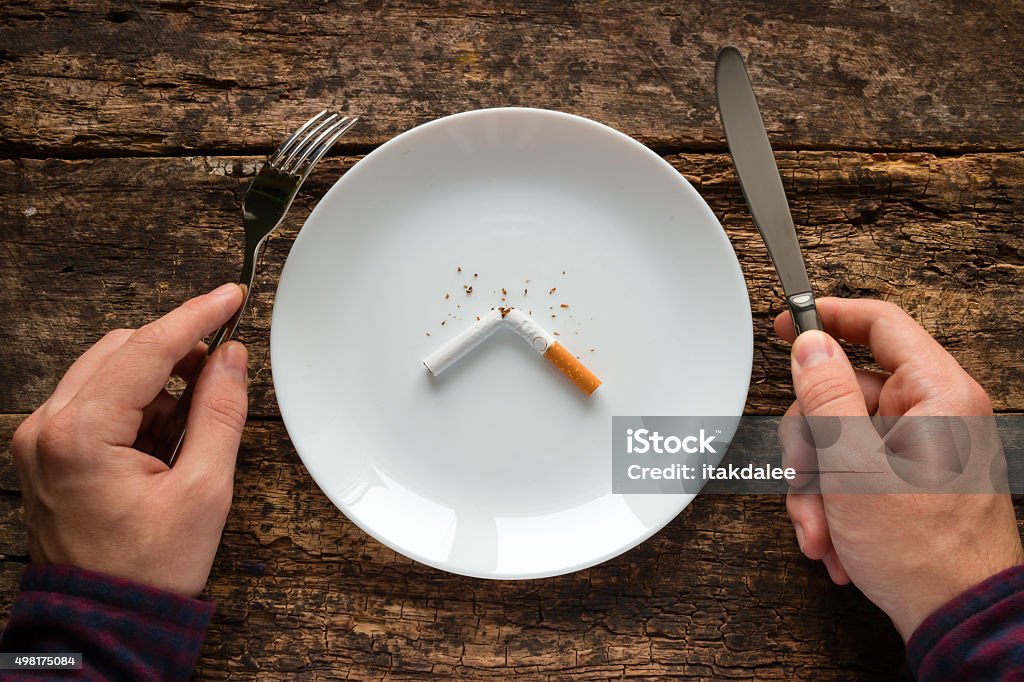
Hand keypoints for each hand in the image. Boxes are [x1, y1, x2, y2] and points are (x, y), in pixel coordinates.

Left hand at [10, 284, 248, 597]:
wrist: (106, 620)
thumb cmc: (147, 569)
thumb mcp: (204, 489)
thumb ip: (220, 412)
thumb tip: (231, 359)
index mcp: (79, 435)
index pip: (145, 350)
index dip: (196, 317)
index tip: (230, 296)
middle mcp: (47, 429)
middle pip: (121, 351)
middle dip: (176, 353)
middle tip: (221, 371)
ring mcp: (41, 440)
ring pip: (108, 372)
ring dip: (157, 382)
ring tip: (191, 429)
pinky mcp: (47, 451)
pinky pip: (95, 400)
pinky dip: (136, 406)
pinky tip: (164, 440)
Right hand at [775, 297, 1022, 641]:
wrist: (955, 617)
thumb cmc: (922, 548)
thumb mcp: (853, 464)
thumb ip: (827, 395)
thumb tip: (810, 345)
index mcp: (936, 394)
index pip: (880, 325)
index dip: (827, 317)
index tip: (788, 324)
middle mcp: (934, 414)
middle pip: (843, 393)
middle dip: (810, 446)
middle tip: (805, 479)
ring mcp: (922, 448)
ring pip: (839, 438)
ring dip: (816, 485)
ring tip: (822, 527)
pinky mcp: (911, 479)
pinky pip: (853, 469)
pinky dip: (834, 502)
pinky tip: (836, 538)